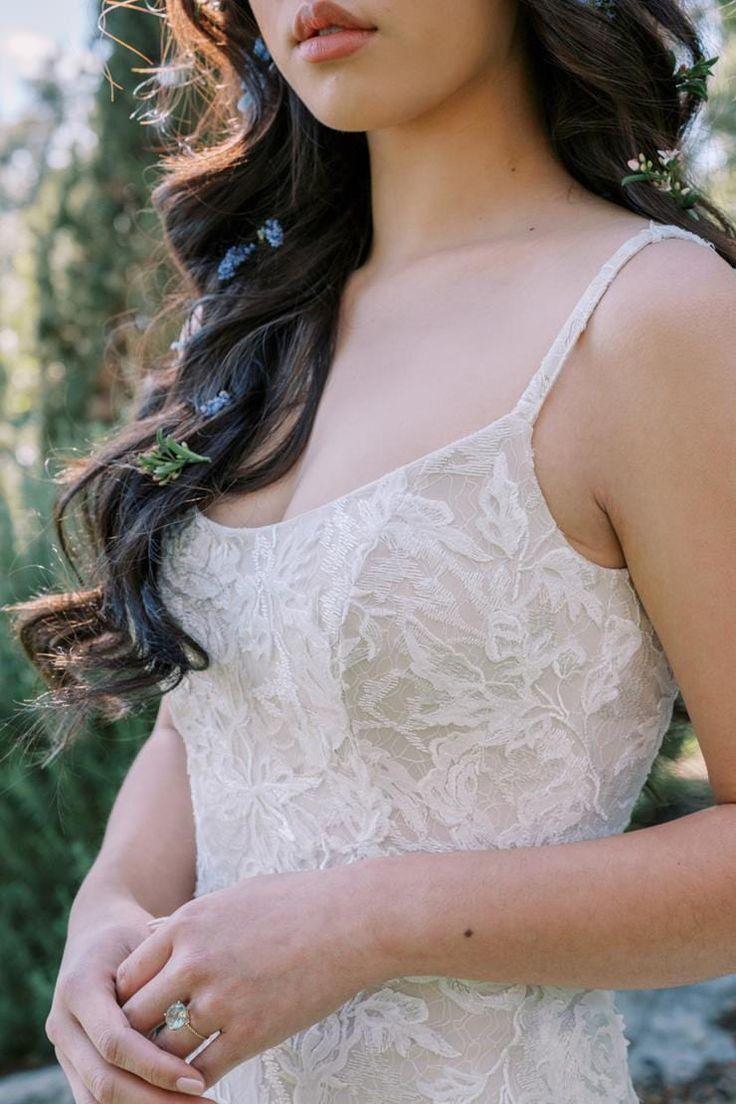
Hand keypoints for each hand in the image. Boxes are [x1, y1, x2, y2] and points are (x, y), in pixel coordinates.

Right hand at [46, 910, 209, 1102]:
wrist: (97, 929)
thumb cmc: (131, 932)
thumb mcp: (145, 942)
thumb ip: (159, 981)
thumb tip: (197, 1021)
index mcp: (78, 988)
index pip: (115, 1042)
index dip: (155, 1066)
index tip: (197, 1079)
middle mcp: (63, 1023)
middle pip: (105, 1081)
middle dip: (155, 1100)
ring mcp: (64, 1047)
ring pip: (98, 1099)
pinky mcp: (74, 1062)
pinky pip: (98, 1096)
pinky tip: (172, 1103)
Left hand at [114, 863, 384, 1088]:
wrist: (353, 920)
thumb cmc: (298, 901)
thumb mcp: (233, 896)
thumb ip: (188, 920)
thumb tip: (151, 934)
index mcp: (187, 924)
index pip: (128, 973)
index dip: (128, 997)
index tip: (138, 1009)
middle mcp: (194, 962)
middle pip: (135, 1013)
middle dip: (136, 1032)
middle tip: (142, 1045)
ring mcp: (221, 1000)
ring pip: (164, 1048)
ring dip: (164, 1060)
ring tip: (169, 1066)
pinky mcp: (251, 1032)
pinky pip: (203, 1070)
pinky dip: (194, 1081)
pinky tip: (198, 1082)